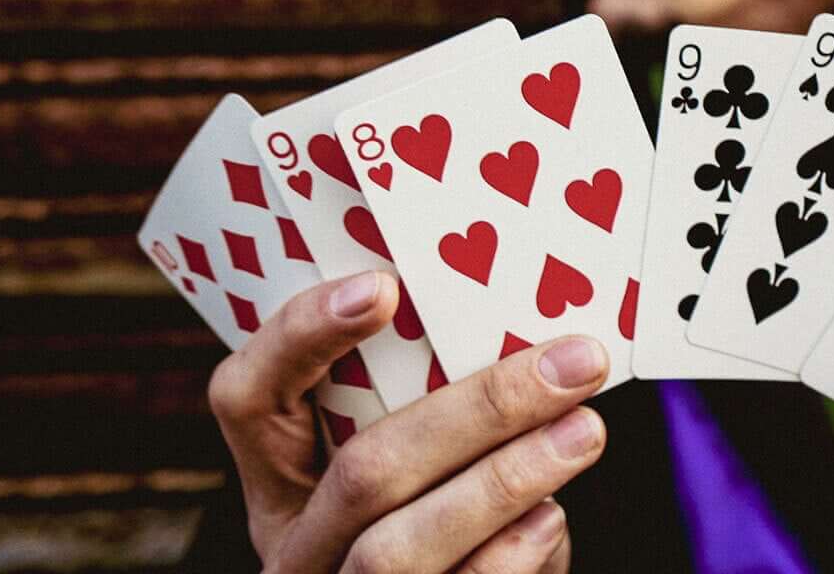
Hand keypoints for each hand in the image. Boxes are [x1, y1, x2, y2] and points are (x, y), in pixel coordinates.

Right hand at [207, 270, 608, 571]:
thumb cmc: (446, 509)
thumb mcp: (419, 457)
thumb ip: (438, 404)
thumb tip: (536, 333)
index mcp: (281, 474)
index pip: (250, 396)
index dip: (302, 336)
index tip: (382, 287)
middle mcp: (296, 543)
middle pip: (362, 471)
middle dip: (479, 410)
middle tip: (571, 362)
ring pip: (396, 548)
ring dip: (503, 482)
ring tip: (583, 430)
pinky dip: (507, 557)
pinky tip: (551, 515)